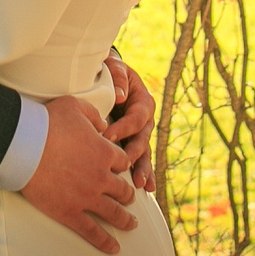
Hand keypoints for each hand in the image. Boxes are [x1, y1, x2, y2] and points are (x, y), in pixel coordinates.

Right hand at [20, 96, 137, 253]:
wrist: (24, 144)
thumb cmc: (47, 122)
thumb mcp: (74, 106)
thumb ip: (94, 115)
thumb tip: (104, 124)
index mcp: (105, 152)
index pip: (123, 161)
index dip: (123, 164)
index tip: (121, 168)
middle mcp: (102, 177)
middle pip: (123, 189)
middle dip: (128, 195)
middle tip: (129, 199)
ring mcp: (87, 197)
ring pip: (114, 213)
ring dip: (125, 220)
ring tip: (131, 225)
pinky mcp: (70, 213)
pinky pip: (93, 231)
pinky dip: (105, 242)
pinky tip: (114, 249)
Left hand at [104, 54, 156, 192]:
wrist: (107, 78)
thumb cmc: (110, 72)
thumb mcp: (114, 67)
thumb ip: (119, 77)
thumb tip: (120, 96)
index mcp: (143, 101)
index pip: (135, 117)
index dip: (123, 127)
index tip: (107, 136)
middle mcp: (145, 120)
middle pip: (142, 139)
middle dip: (133, 154)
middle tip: (123, 164)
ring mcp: (140, 134)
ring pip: (143, 153)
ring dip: (142, 169)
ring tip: (140, 184)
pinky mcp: (132, 144)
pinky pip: (139, 159)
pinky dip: (144, 174)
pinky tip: (147, 188)